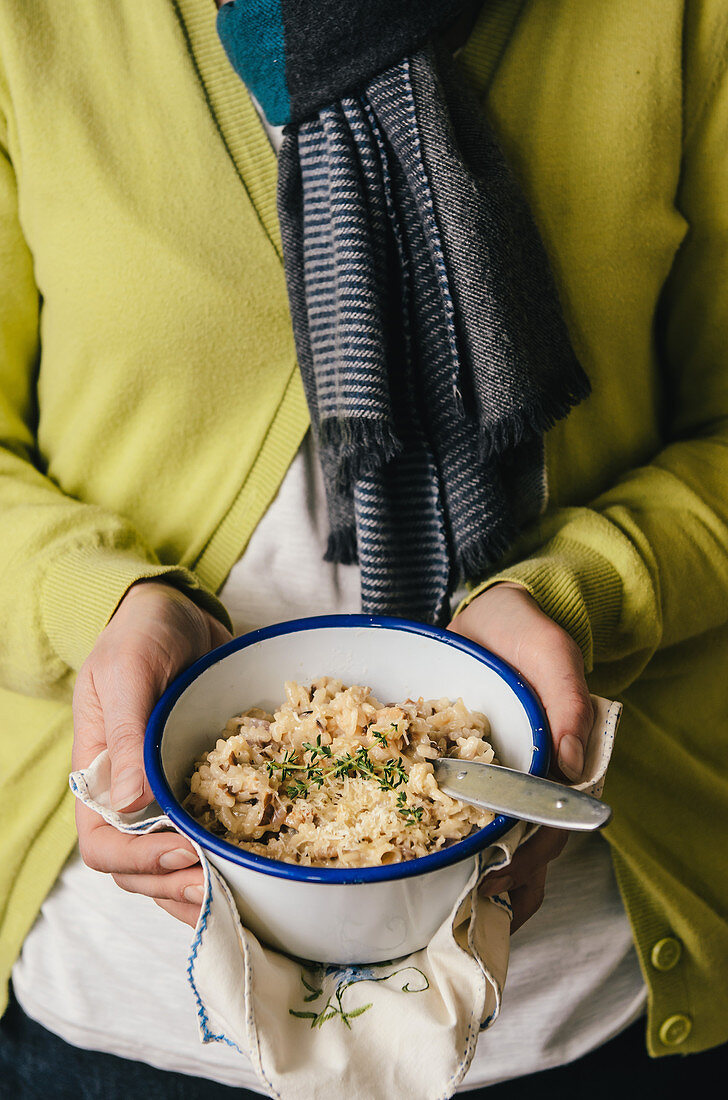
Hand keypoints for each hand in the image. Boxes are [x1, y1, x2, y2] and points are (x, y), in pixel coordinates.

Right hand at [72, 580, 231, 926]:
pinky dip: (228, 857)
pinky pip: (210, 833)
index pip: (104, 844)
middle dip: (176, 885)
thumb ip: (128, 735)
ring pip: (175, 865)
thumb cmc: (141, 636)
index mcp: (99, 776)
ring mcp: (166, 794)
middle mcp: (130, 795)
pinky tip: (255, 866)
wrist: (175, 612)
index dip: (140, 860)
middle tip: (222, 885)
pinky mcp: (203, 785)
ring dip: (203, 886)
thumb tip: (133, 805)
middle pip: (140, 870)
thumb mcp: (129, 674)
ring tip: (240, 890)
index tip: (184, 850)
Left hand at [449, 582, 593, 930]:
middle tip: (467, 907)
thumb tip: (570, 764)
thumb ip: (567, 699)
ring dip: (475, 874)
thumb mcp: (552, 653)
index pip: (553, 824)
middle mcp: (528, 780)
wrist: (488, 615)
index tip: (505, 878)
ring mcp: (493, 779)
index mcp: (559, 763)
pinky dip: (440, 839)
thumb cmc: (526, 632)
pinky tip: (415, 863)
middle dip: (502, 881)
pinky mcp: (458, 771)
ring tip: (443, 907)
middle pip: (525, 847)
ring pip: (492, 840)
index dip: (532, 856)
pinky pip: (452, 811)